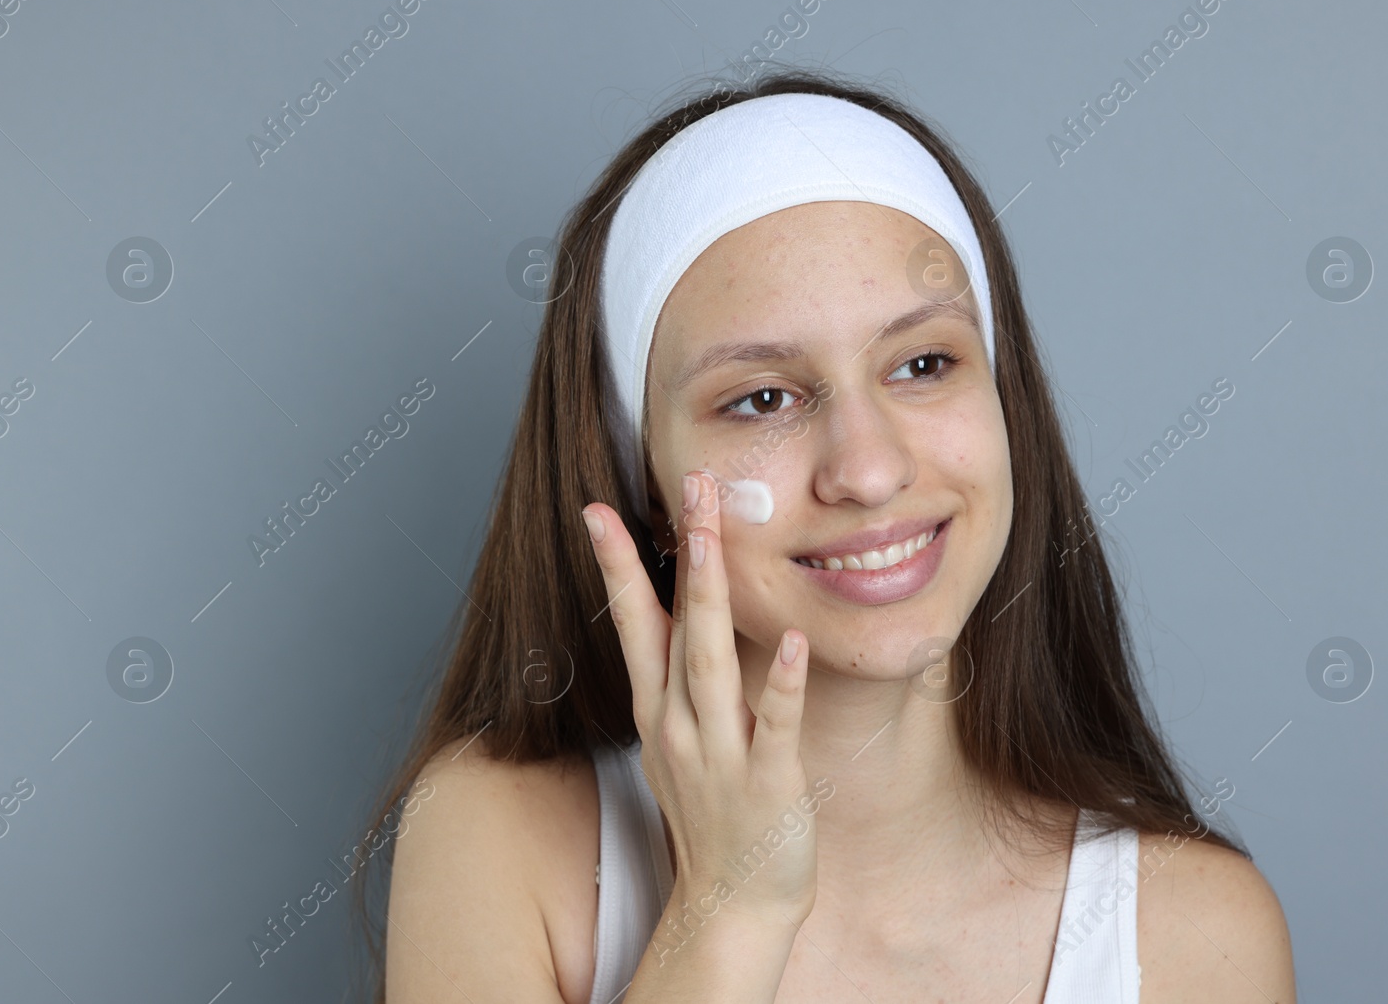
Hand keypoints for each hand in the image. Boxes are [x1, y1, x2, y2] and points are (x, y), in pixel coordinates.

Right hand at [582, 468, 817, 921]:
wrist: (733, 902)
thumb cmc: (715, 813)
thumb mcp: (682, 736)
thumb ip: (682, 676)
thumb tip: (687, 609)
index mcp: (659, 709)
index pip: (634, 622)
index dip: (617, 564)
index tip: (597, 509)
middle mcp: (678, 724)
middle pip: (675, 625)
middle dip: (682, 552)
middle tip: (689, 485)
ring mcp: (718, 754)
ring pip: (709, 664)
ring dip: (710, 599)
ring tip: (714, 538)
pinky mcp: (766, 783)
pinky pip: (773, 726)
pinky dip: (778, 685)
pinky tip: (790, 640)